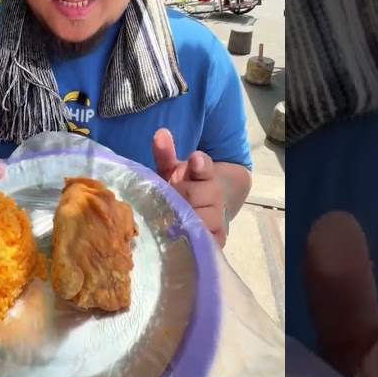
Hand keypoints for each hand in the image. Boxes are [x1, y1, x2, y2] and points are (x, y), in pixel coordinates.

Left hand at [152, 128, 226, 246]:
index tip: (194, 160)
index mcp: (205, 177)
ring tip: (170, 222)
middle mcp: (214, 198)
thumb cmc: (180, 191)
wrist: (199, 217)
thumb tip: (160, 134)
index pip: (206, 169)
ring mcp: (216, 221)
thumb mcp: (172, 172)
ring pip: (201, 219)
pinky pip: (206, 242)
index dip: (201, 166)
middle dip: (182, 196)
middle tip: (169, 200)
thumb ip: (166, 155)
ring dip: (184, 219)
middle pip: (199, 195)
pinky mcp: (215, 242)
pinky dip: (194, 239)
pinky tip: (181, 238)